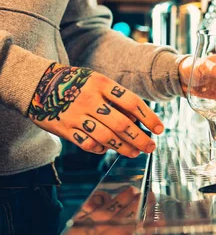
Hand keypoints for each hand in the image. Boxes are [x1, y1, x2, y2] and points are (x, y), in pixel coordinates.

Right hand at [28, 63, 163, 157]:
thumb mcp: (97, 82)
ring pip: (106, 137)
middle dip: (140, 138)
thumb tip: (139, 119)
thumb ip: (117, 98)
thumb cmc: (76, 83)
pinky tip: (107, 149)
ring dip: (124, 148)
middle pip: (122, 124)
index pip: (132, 102)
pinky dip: (100, 149)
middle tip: (151, 147)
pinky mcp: (65, 128)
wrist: (37, 83)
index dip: (149, 117)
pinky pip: (87, 143)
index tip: (159, 129)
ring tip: (136, 152)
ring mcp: (76, 114)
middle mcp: (90, 99)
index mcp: (101, 84)